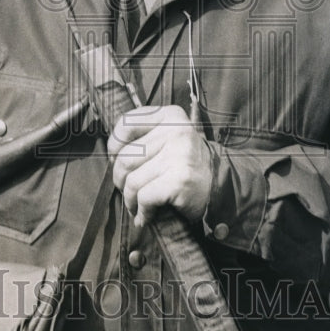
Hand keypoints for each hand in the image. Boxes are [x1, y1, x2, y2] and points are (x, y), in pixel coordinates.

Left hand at [108, 105, 212, 227]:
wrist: (219, 187)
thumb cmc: (183, 163)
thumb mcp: (168, 137)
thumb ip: (142, 135)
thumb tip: (110, 151)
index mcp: (170, 115)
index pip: (125, 125)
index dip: (114, 146)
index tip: (118, 159)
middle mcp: (176, 131)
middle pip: (125, 158)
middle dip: (120, 179)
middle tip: (129, 190)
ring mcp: (179, 155)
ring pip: (131, 181)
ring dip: (130, 199)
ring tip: (137, 205)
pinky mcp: (180, 180)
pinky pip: (144, 197)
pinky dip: (142, 211)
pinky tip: (147, 215)